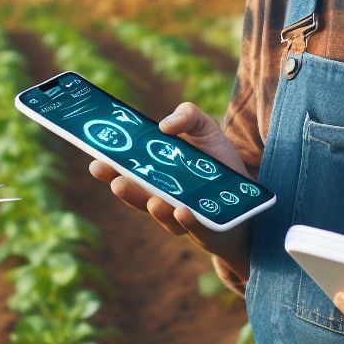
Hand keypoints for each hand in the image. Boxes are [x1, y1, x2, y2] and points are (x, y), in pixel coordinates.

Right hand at [88, 101, 251, 279]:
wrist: (250, 200)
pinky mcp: (204, 227)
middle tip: (113, 179)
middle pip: (136, 194)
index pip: (125, 170)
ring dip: (152, 206)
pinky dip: (185, 220)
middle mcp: (162, 195)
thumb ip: (187, 115)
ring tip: (151, 199)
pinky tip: (182, 211)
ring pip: (161, 213)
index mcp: (155, 172)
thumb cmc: (220, 163)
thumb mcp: (206, 129)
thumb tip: (163, 125)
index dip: (109, 166)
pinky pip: (193, 226)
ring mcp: (180, 215)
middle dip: (123, 188)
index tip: (94, 159)